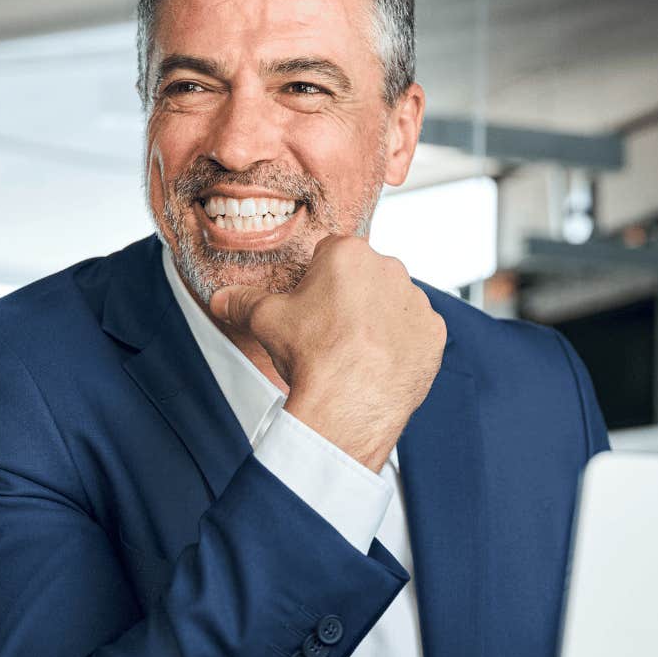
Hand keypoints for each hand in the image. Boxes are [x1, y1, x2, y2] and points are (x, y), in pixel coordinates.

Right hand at [211, 235, 444, 470]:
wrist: (349, 403)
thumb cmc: (311, 356)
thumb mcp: (266, 321)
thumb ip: (244, 301)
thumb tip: (223, 299)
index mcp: (349, 253)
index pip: (331, 253)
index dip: (317, 280)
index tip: (312, 305)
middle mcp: (390, 268)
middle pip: (365, 276)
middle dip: (350, 297)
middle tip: (331, 332)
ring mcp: (416, 301)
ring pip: (392, 302)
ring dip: (378, 319)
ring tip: (356, 352)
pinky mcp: (434, 333)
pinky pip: (415, 331)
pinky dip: (402, 344)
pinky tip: (380, 363)